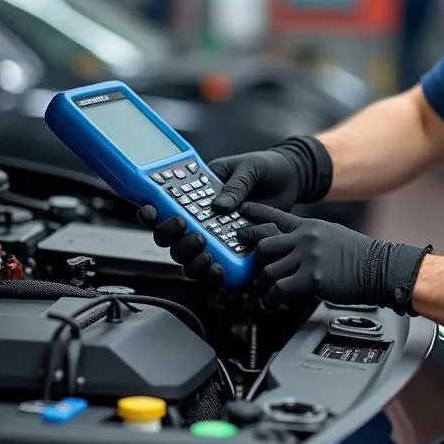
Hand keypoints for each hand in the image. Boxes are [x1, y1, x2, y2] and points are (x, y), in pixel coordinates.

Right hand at [137, 136, 329, 284]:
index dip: (151, 213)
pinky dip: (214, 274)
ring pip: (188, 259)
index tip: (152, 212)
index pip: (163, 207)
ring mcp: (215, 238)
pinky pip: (216, 269)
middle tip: (195, 235)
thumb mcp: (249, 169)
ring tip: (209, 255)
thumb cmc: (265, 168)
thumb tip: (219, 207)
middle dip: (174, 240)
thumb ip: (235, 185)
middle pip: (170, 240)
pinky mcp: (234, 252)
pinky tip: (221, 270)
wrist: (292, 180)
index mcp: (196, 194)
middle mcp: (200, 219)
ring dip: (191, 261)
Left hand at [238, 203, 431, 312]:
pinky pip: (278, 289)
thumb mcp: (331, 236)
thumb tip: (290, 248)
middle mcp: (305, 238)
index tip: (241, 215)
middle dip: (253, 260)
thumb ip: (309, 239)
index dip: (254, 215)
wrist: (380, 268)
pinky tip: (273, 304)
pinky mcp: (311, 278)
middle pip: (263, 244)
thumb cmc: (360, 257)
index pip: (275, 216)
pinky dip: (271, 300)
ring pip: (267, 270)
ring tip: (264, 295)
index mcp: (310, 226)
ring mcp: (308, 257)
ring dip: (262, 286)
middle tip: (252, 271)